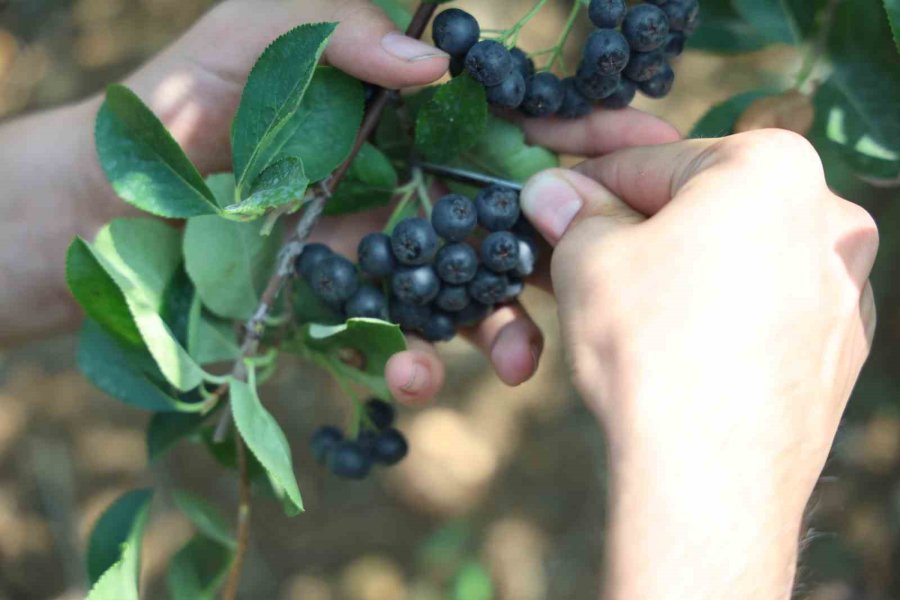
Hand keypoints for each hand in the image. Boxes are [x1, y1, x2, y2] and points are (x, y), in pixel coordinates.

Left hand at [4, 0, 680, 397]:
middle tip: (609, 274)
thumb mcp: (266, 35)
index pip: (510, 124)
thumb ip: (347, 35)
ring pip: (469, 293)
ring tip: (515, 368)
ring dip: (503, 332)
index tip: (639, 148)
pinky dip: (408, 364)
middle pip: (509, 218)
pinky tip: (406, 378)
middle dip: (564, 249)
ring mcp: (387, 249)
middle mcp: (413, 183)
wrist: (115, 196)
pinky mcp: (349, 304)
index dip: (573, 136)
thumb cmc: (191, 96)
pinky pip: (398, 339)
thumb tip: (433, 63)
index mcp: (410, 115)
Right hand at [518, 129, 877, 598]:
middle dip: (632, 228)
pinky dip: (714, 315)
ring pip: (730, 260)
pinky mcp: (838, 351)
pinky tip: (673, 348)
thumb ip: (572, 213)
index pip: (649, 162)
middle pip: (697, 209)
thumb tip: (552, 192)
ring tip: (615, 309)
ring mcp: (842, 289)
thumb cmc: (650, 346)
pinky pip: (761, 310)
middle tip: (576, 254)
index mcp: (770, 166)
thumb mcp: (586, 259)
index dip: (584, 183)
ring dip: (671, 271)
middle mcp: (826, 218)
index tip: (551, 200)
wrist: (710, 479)